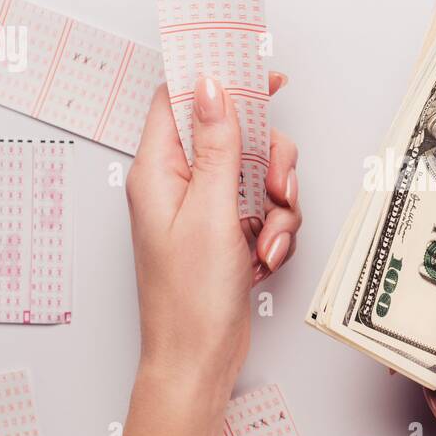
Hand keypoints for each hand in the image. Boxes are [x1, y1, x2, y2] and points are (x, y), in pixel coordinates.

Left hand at [100, 74, 301, 435]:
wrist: (198, 362)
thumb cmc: (189, 300)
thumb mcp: (209, 213)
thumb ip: (215, 145)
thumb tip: (212, 86)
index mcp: (157, 171)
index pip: (179, 99)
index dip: (219, 79)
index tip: (260, 73)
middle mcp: (180, 185)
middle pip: (235, 135)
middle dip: (268, 161)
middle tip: (274, 188)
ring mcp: (206, 210)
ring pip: (260, 174)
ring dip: (278, 206)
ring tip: (267, 241)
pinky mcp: (229, 233)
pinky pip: (267, 210)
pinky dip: (277, 232)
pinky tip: (265, 258)